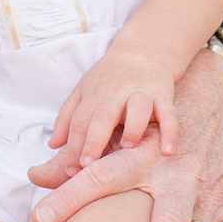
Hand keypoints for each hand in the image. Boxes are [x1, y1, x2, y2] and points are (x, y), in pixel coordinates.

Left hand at [28, 51, 222, 221]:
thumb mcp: (122, 129)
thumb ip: (77, 156)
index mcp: (143, 153)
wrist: (220, 91)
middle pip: (165, 219)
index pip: (101, 176)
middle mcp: (177, 173)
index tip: (41, 220)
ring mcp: (206, 191)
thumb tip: (34, 175)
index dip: (70, 195)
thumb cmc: (156, 120)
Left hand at [50, 45, 177, 167]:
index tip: (70, 171)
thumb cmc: (108, 78)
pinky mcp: (162, 94)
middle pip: (103, 114)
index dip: (73, 145)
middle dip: (94, 139)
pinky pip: (168, 112)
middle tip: (87, 165)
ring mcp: (140, 93)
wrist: (143, 50)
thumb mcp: (83, 91)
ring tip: (128, 147)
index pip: (80, 121)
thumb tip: (52, 144)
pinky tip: (167, 150)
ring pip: (137, 108)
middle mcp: (115, 93)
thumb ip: (67, 118)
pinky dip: (169, 130)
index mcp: (94, 94)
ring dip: (133, 127)